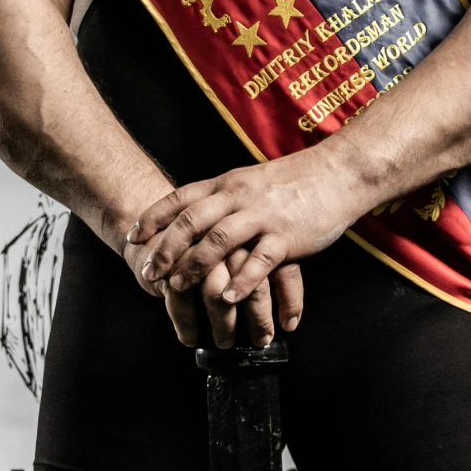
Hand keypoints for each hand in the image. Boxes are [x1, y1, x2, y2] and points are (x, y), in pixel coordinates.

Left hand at [128, 154, 358, 346]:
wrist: (339, 172)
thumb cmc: (295, 181)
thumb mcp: (250, 180)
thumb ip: (224, 198)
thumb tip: (196, 216)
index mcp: (227, 184)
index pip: (180, 198)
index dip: (153, 217)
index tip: (132, 237)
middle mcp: (239, 197)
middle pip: (192, 221)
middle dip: (166, 249)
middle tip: (149, 272)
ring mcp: (262, 216)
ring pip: (220, 241)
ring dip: (195, 267)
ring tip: (177, 290)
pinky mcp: (287, 236)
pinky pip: (260, 260)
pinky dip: (241, 281)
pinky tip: (227, 299)